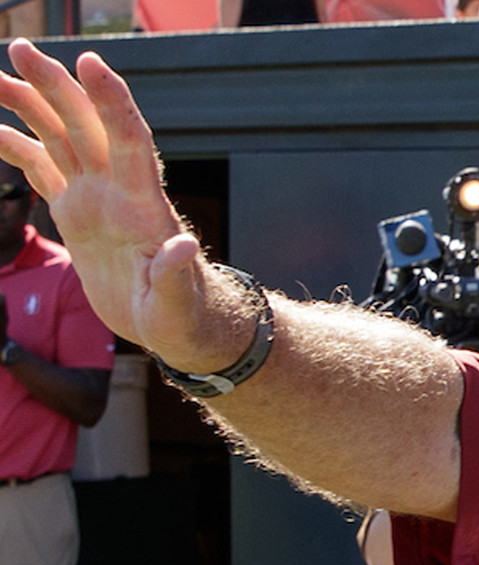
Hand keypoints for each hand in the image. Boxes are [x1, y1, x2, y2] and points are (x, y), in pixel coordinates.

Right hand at [0, 40, 245, 370]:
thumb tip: (183, 245)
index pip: (131, 140)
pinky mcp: (78, 213)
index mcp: (144, 207)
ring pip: (60, 138)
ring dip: (31, 105)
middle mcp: (119, 192)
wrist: (178, 326)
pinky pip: (44, 169)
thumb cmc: (185, 317)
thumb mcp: (176, 305)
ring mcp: (96, 199)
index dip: (112, 101)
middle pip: (87, 126)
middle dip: (56, 86)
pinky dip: (18, 148)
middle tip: (21, 49)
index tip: (89, 63)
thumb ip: (174, 275)